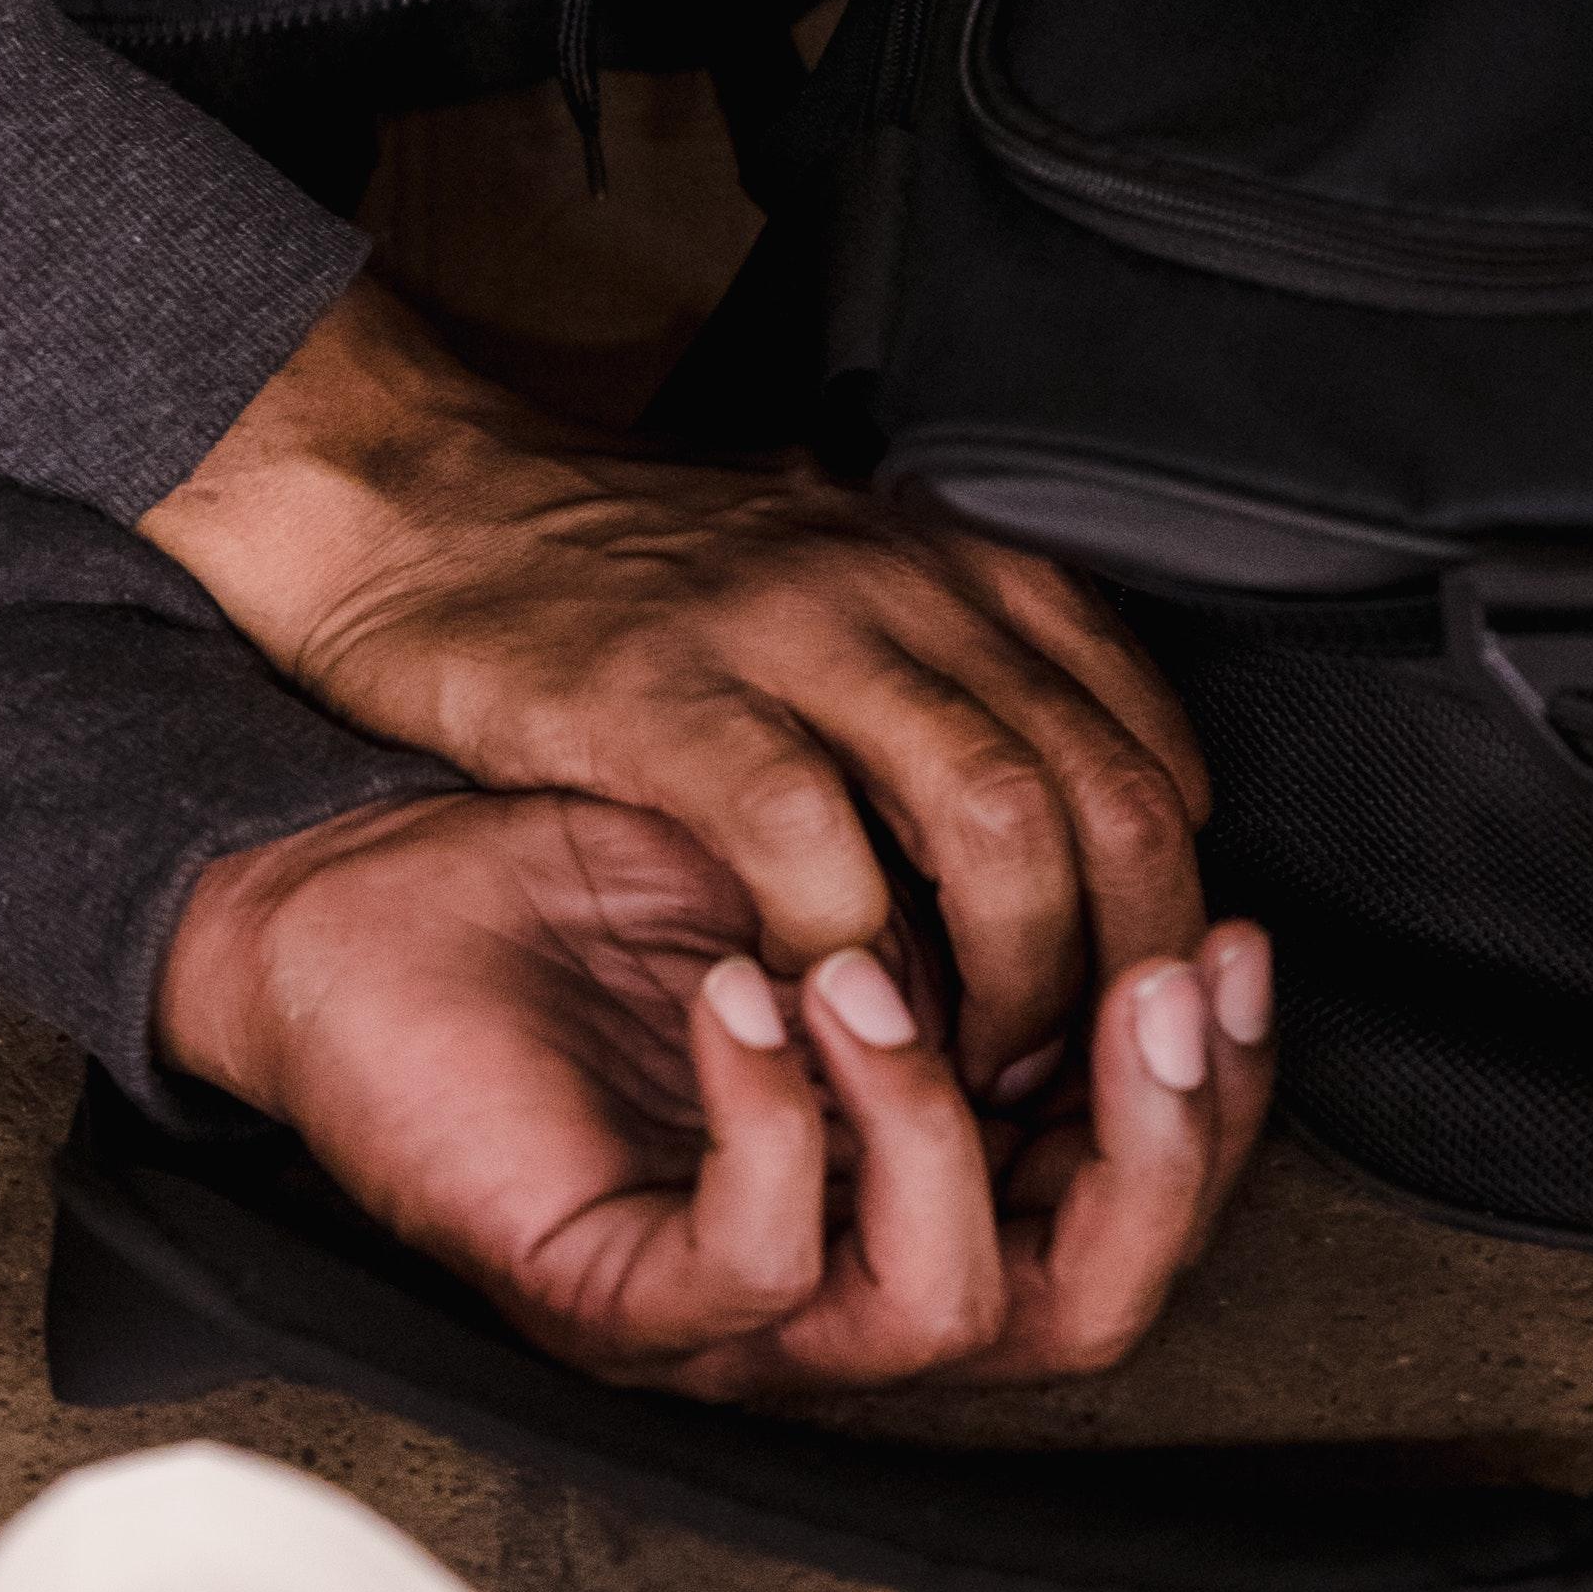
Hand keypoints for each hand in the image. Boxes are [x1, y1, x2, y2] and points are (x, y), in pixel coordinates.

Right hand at [142, 276, 1209, 1088]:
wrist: (426, 510)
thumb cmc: (630, 584)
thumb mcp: (836, 598)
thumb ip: (959, 691)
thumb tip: (1088, 845)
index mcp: (960, 574)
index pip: (1149, 753)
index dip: (1166, 915)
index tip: (1125, 1022)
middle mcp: (908, 588)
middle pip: (1107, 798)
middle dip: (1119, 971)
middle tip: (1072, 1081)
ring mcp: (796, 636)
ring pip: (998, 823)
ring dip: (1008, 983)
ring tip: (965, 1076)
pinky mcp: (673, 700)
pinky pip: (813, 849)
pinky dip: (842, 961)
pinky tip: (823, 1025)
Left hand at [157, 784, 1276, 1398]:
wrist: (365, 889)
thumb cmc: (590, 878)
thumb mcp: (852, 873)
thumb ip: (1000, 909)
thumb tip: (1173, 871)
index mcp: (931, 1182)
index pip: (1141, 1207)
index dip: (1220, 1094)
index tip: (1225, 938)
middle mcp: (856, 1271)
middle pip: (1094, 1306)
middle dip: (1158, 1148)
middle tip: (1149, 989)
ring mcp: (734, 1310)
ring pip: (947, 1309)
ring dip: (941, 1119)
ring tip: (876, 961)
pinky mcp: (608, 1298)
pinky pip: (756, 1265)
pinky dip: (779, 1119)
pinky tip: (748, 987)